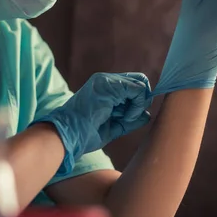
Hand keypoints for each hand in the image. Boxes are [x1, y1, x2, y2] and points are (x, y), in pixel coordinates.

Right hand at [34, 72, 152, 172]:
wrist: (69, 136)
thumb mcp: (113, 126)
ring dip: (139, 104)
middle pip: (139, 80)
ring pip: (140, 84)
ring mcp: (106, 80)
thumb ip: (130, 119)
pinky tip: (126, 117)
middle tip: (132, 117)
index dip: (139, 99)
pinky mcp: (109, 84)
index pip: (132, 85)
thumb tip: (147, 115)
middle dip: (142, 100)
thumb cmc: (86, 134)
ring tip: (125, 118)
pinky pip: (137, 89)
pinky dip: (137, 105)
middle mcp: (106, 80)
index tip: (133, 117)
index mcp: (104, 88)